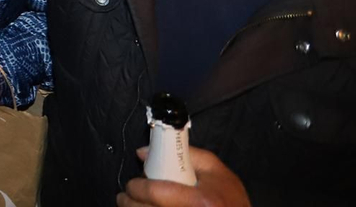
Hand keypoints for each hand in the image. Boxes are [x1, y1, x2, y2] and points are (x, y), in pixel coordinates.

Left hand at [118, 146, 251, 206]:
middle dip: (129, 203)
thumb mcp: (215, 170)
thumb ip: (185, 154)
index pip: (157, 193)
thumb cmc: (230, 198)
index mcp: (201, 201)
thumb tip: (144, 152)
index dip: (138, 188)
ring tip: (130, 205)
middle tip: (125, 197)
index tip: (132, 185)